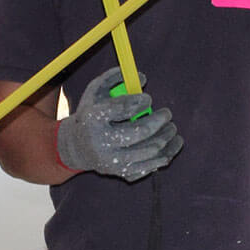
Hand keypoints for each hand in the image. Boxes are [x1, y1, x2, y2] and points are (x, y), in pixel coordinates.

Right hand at [55, 69, 182, 180]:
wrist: (77, 147)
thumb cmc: (91, 113)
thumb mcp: (96, 90)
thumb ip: (115, 76)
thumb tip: (143, 77)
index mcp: (92, 118)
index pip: (122, 108)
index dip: (141, 102)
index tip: (148, 99)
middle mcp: (100, 142)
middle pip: (140, 131)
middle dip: (160, 120)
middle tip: (167, 114)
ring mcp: (110, 160)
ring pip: (149, 151)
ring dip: (167, 138)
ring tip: (172, 128)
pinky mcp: (119, 173)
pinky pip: (148, 167)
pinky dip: (164, 156)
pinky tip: (170, 146)